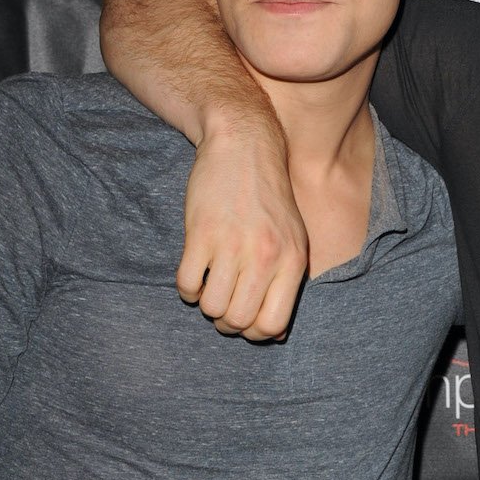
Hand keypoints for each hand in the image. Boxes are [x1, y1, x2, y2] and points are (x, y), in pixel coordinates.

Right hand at [177, 118, 307, 339]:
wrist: (244, 145)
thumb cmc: (268, 197)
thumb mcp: (292, 238)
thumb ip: (286, 283)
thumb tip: (276, 334)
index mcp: (293, 260)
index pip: (272, 325)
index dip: (253, 332)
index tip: (244, 316)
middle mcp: (266, 256)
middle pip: (239, 321)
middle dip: (226, 320)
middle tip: (223, 300)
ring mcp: (233, 245)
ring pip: (211, 307)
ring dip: (205, 303)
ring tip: (210, 283)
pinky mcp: (201, 233)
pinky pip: (187, 285)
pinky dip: (187, 287)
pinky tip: (196, 271)